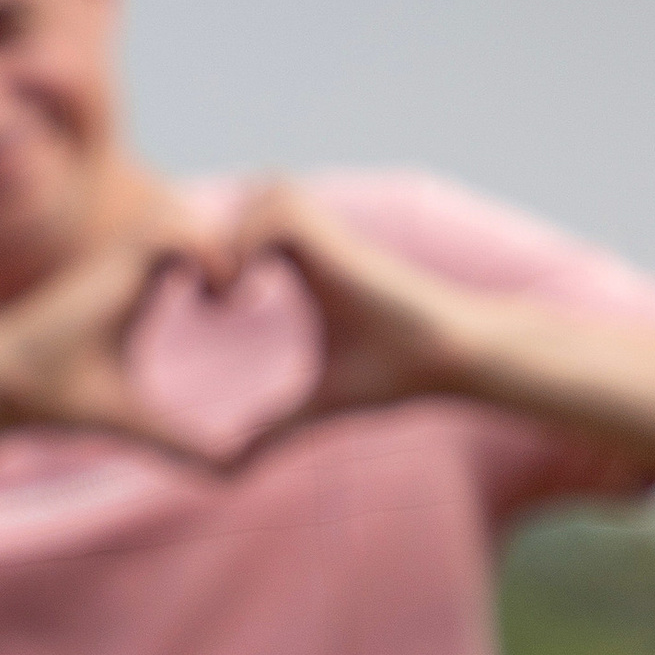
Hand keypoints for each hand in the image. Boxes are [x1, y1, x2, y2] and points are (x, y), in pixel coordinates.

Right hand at [0, 190, 236, 463]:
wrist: (5, 388)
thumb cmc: (58, 403)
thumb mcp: (136, 422)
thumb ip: (179, 442)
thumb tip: (226, 470)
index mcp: (139, 293)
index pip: (195, 253)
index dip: (226, 267)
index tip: (241, 305)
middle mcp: (132, 268)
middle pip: (199, 228)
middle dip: (236, 249)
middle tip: (249, 294)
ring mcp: (121, 260)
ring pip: (190, 221)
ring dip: (224, 249)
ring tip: (234, 295)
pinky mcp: (113, 264)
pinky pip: (177, 233)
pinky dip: (207, 254)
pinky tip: (216, 297)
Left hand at [214, 176, 491, 468]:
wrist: (449, 358)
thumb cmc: (395, 374)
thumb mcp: (320, 403)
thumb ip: (276, 427)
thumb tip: (238, 464)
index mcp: (306, 268)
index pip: (250, 226)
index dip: (219, 250)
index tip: (207, 302)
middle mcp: (316, 243)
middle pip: (251, 194)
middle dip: (217, 232)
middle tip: (205, 291)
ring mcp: (330, 238)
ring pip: (263, 190)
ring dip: (233, 233)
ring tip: (225, 292)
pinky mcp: (341, 244)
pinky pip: (279, 212)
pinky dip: (250, 242)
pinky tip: (244, 294)